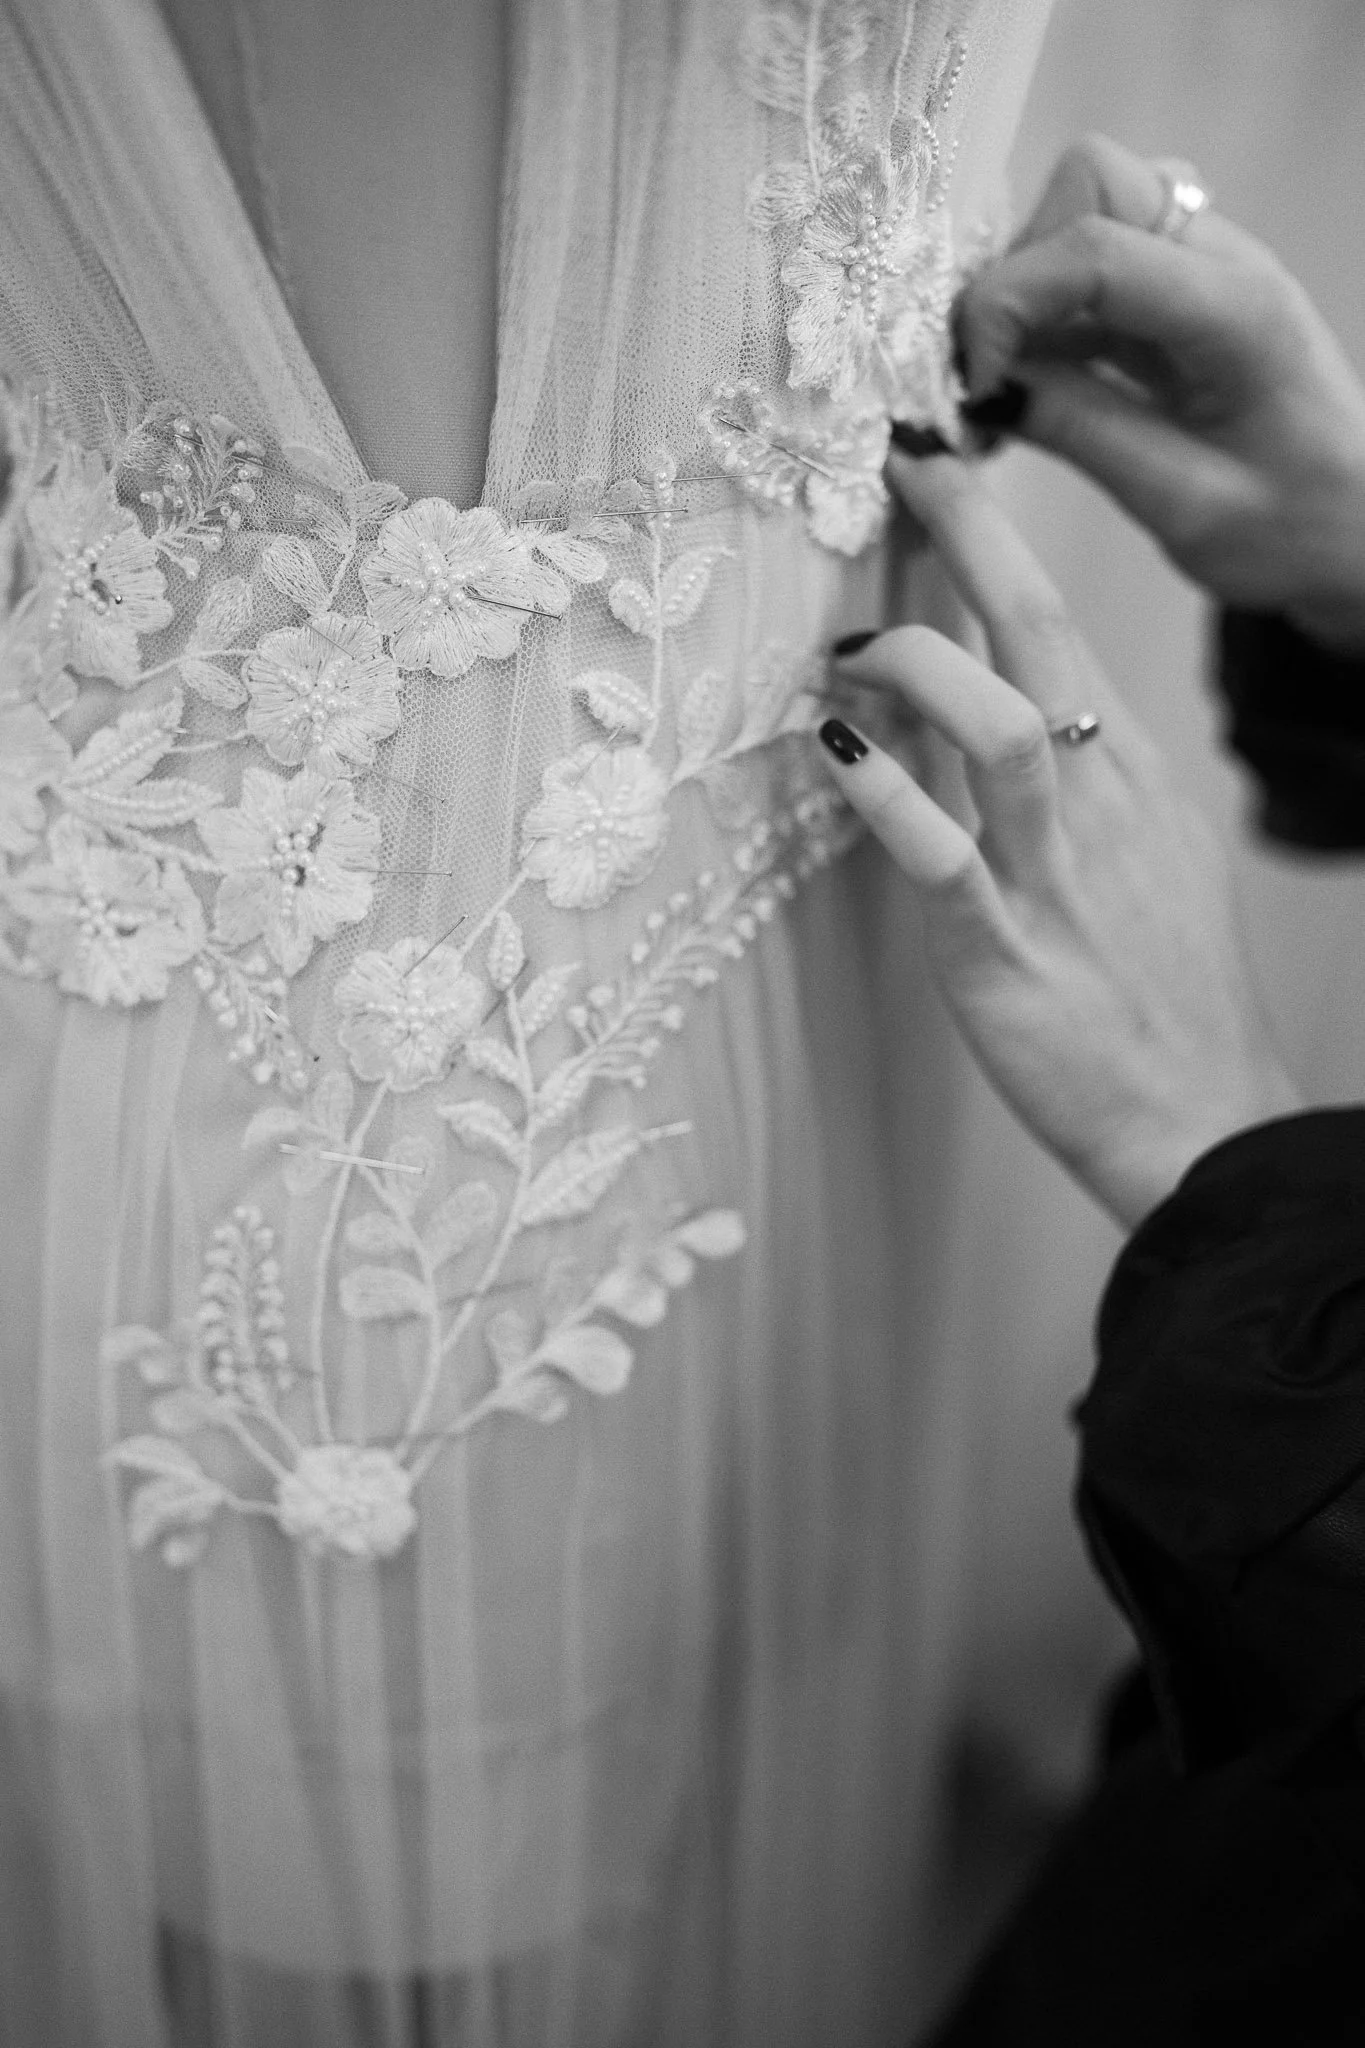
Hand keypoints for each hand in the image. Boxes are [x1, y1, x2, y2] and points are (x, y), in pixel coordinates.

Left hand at [820, 452, 1300, 1230]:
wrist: (1200, 1119)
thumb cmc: (1157, 992)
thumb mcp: (1138, 858)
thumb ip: (1070, 778)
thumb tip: (991, 710)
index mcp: (1127, 773)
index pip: (1058, 626)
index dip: (994, 540)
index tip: (940, 467)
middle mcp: (1099, 802)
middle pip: (1042, 634)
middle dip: (970, 532)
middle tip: (902, 458)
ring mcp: (1055, 874)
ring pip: (1002, 727)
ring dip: (917, 663)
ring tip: (842, 648)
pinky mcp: (1003, 953)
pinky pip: (943, 857)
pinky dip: (885, 797)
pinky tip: (832, 752)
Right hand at [955, 135, 1364, 652]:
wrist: (1354, 531)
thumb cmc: (1293, 529)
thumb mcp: (1184, 506)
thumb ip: (1084, 435)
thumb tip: (985, 392)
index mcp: (1238, 310)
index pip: (1096, 249)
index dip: (1007, 304)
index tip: (973, 385)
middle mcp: (1220, 261)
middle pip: (1088, 185)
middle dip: (1016, 270)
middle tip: (991, 373)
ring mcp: (1197, 268)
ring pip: (1080, 210)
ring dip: (1025, 289)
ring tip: (1009, 385)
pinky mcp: (1172, 294)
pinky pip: (1087, 263)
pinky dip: (1041, 313)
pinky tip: (1032, 385)